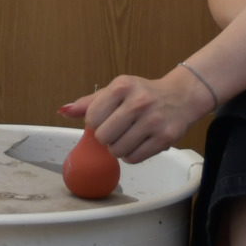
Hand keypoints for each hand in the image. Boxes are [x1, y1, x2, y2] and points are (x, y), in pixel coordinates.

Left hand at [57, 67, 213, 163]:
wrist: (181, 97)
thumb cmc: (142, 94)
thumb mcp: (116, 90)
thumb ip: (89, 103)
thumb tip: (64, 111)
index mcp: (122, 86)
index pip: (92, 118)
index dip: (95, 123)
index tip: (106, 118)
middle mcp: (139, 101)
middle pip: (103, 137)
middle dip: (106, 138)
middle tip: (117, 130)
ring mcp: (153, 120)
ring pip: (118, 151)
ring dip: (118, 148)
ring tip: (128, 137)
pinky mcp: (165, 138)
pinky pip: (134, 158)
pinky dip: (131, 155)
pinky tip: (138, 143)